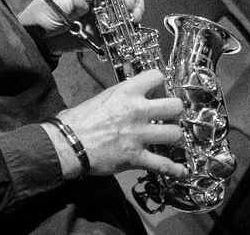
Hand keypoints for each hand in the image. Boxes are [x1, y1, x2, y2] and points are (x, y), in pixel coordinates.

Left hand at [19, 0, 144, 54]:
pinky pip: (129, 21)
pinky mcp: (111, 27)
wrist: (40, 41)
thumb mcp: (55, 7)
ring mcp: (108, 9)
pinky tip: (132, 21)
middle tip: (124, 1)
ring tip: (129, 13)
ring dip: (135, 4)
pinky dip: (135, 19)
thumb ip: (73, 2)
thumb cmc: (43, 16)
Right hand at [58, 69, 187, 178]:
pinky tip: (183, 172)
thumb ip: (121, 93)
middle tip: (170, 117)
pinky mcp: (136, 157)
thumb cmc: (77, 120)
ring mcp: (139, 135)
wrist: (66, 144)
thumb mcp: (102, 96)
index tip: (159, 92)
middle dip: (176, 112)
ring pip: (175, 134)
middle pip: (175, 106)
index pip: (158, 76)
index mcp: (127, 92)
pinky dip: (175, 170)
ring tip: (172, 139)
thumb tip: (130, 88)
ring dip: (176, 137)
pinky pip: (163, 165)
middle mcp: (138, 111)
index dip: (161, 84)